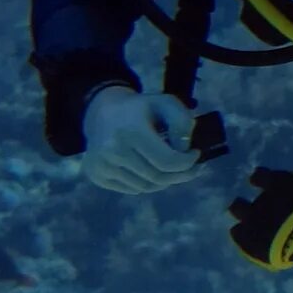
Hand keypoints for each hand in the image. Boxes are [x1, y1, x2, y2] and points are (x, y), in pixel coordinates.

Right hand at [80, 86, 202, 194]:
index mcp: (130, 131)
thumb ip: (182, 122)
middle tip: (193, 169)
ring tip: (173, 169)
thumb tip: (183, 149)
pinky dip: (147, 184)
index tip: (196, 154)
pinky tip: (152, 170)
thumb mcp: (166, 103)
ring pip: (145, 187)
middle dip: (181, 175)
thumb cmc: (141, 108)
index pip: (166, 161)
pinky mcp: (96, 175)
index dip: (187, 163)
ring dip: (165, 181)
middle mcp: (112, 151)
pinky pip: (131, 189)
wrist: (102, 112)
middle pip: (157, 178)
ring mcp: (101, 165)